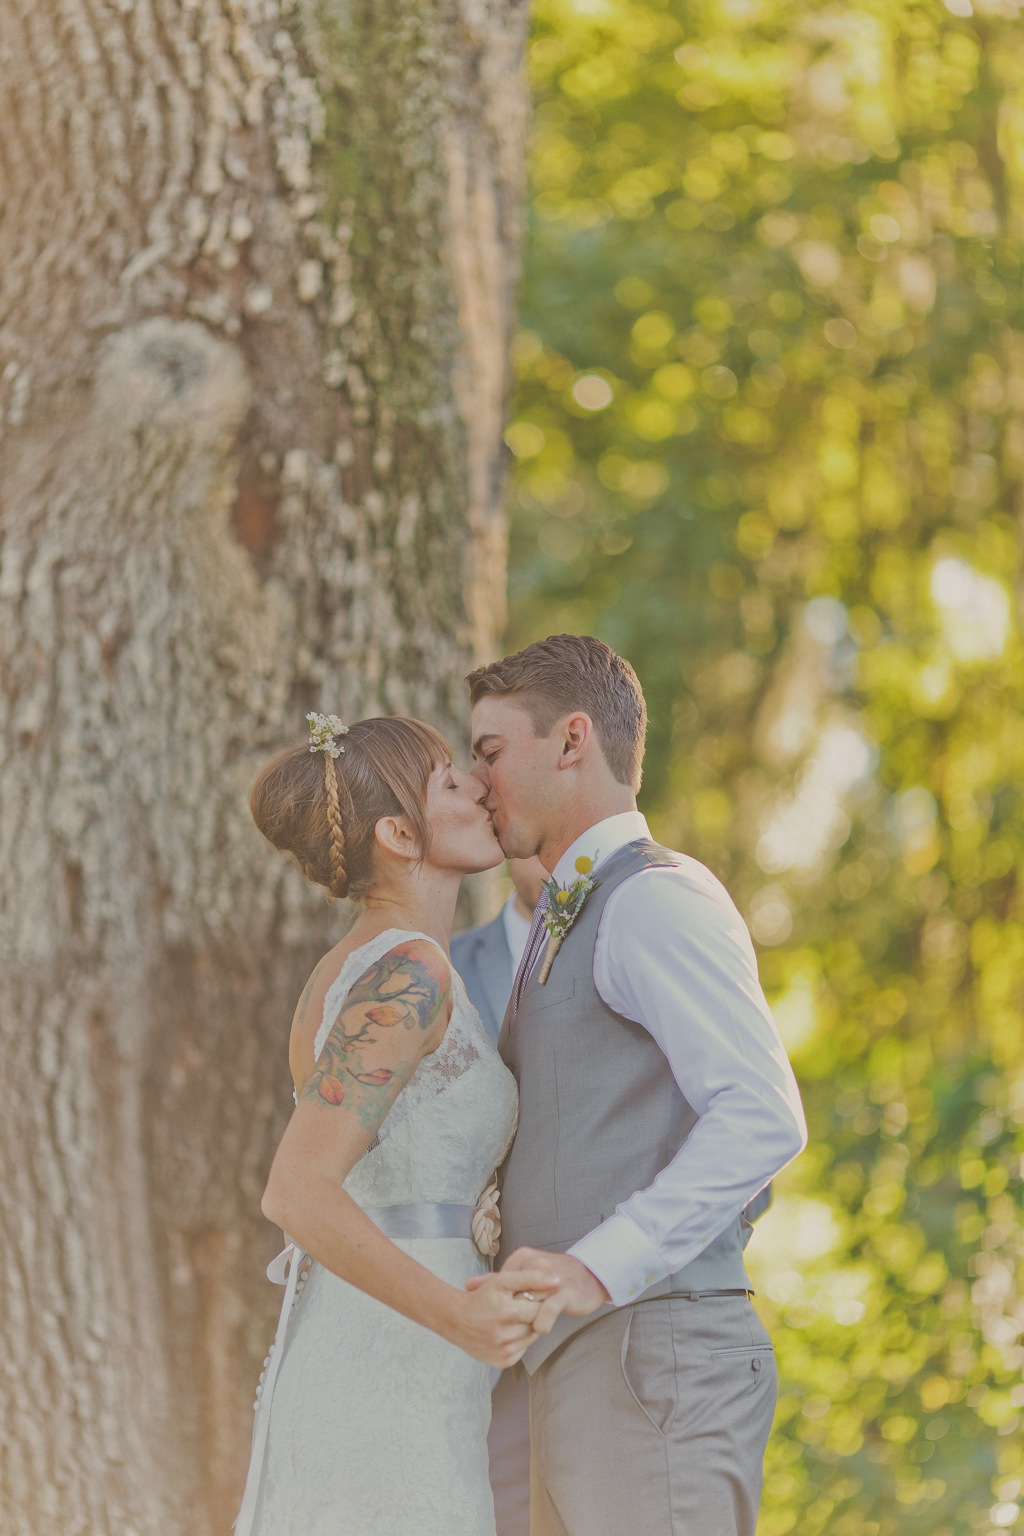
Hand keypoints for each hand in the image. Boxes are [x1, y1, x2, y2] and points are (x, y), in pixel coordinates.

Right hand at [446, 1266, 559, 1367]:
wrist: (455, 1320)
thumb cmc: (481, 1297)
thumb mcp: (503, 1280)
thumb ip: (532, 1278)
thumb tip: (558, 1281)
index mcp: (508, 1313)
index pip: (541, 1307)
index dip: (537, 1300)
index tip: (529, 1296)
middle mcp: (507, 1336)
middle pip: (537, 1324)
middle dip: (533, 1314)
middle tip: (520, 1307)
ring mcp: (505, 1352)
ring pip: (532, 1337)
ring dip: (527, 1327)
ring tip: (512, 1318)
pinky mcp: (503, 1362)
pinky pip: (523, 1349)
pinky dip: (519, 1340)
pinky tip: (507, 1331)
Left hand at [466, 1248, 609, 1336]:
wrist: (591, 1275)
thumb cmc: (555, 1277)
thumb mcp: (525, 1272)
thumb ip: (497, 1279)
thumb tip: (468, 1285)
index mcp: (523, 1258)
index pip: (500, 1282)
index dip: (494, 1302)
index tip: (492, 1316)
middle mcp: (534, 1265)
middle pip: (512, 1293)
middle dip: (506, 1314)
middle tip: (500, 1329)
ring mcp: (549, 1279)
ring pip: (527, 1303)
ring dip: (522, 1321)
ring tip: (517, 1333)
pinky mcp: (564, 1292)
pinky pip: (547, 1310)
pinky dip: (541, 1322)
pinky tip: (539, 1329)